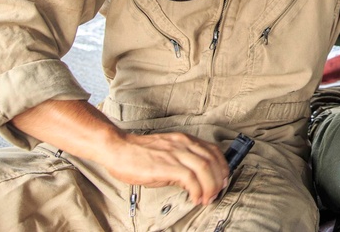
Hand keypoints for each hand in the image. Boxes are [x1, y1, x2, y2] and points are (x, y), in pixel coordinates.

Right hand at [99, 131, 228, 205]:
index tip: (222, 180)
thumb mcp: (166, 153)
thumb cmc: (137, 154)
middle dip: (219, 179)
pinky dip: (197, 190)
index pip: (213, 151)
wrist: (117, 149)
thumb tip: (193, 181)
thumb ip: (182, 162)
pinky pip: (190, 178)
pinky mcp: (166, 165)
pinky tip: (194, 198)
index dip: (222, 167)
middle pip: (213, 160)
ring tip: (206, 198)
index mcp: (184, 140)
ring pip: (205, 168)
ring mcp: (175, 153)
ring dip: (210, 186)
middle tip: (216, 193)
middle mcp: (183, 144)